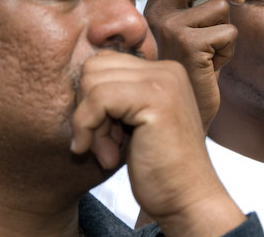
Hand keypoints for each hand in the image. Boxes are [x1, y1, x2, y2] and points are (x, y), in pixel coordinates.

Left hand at [71, 50, 244, 235]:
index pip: (103, 63)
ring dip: (89, 123)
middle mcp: (166, 69)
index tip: (104, 134)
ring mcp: (163, 81)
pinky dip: (87, 129)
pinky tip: (104, 157)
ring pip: (92, 82)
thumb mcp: (133, 122)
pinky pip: (98, 99)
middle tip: (103, 145)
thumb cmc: (157, 168)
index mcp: (162, 71)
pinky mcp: (155, 98)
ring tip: (108, 151)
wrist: (187, 200)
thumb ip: (115, 96)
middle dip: (88, 109)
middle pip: (93, 68)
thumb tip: (76, 79)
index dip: (91, 99)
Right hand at [144, 0, 243, 129]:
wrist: (181, 114)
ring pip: (221, 8)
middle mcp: (157, 13)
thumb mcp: (191, 37)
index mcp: (156, 9)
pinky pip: (228, 32)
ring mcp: (169, 27)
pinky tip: (214, 67)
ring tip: (214, 55)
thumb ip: (196, 10)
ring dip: (228, 31)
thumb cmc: (191, 76)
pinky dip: (230, 50)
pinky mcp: (187, 43)